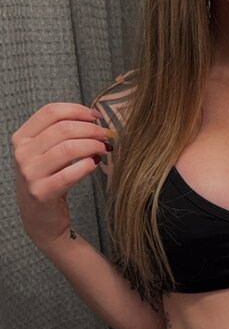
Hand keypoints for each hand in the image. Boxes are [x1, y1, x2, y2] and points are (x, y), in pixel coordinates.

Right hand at [11, 102, 114, 253]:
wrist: (40, 219)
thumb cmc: (48, 180)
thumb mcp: (46, 153)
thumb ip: (61, 134)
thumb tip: (94, 118)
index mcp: (22, 137)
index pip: (50, 112)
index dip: (77, 110)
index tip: (97, 116)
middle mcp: (22, 153)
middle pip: (63, 129)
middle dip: (91, 129)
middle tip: (106, 136)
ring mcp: (30, 174)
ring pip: (67, 148)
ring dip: (92, 146)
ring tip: (104, 149)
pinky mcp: (42, 193)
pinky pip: (69, 174)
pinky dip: (86, 166)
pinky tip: (95, 164)